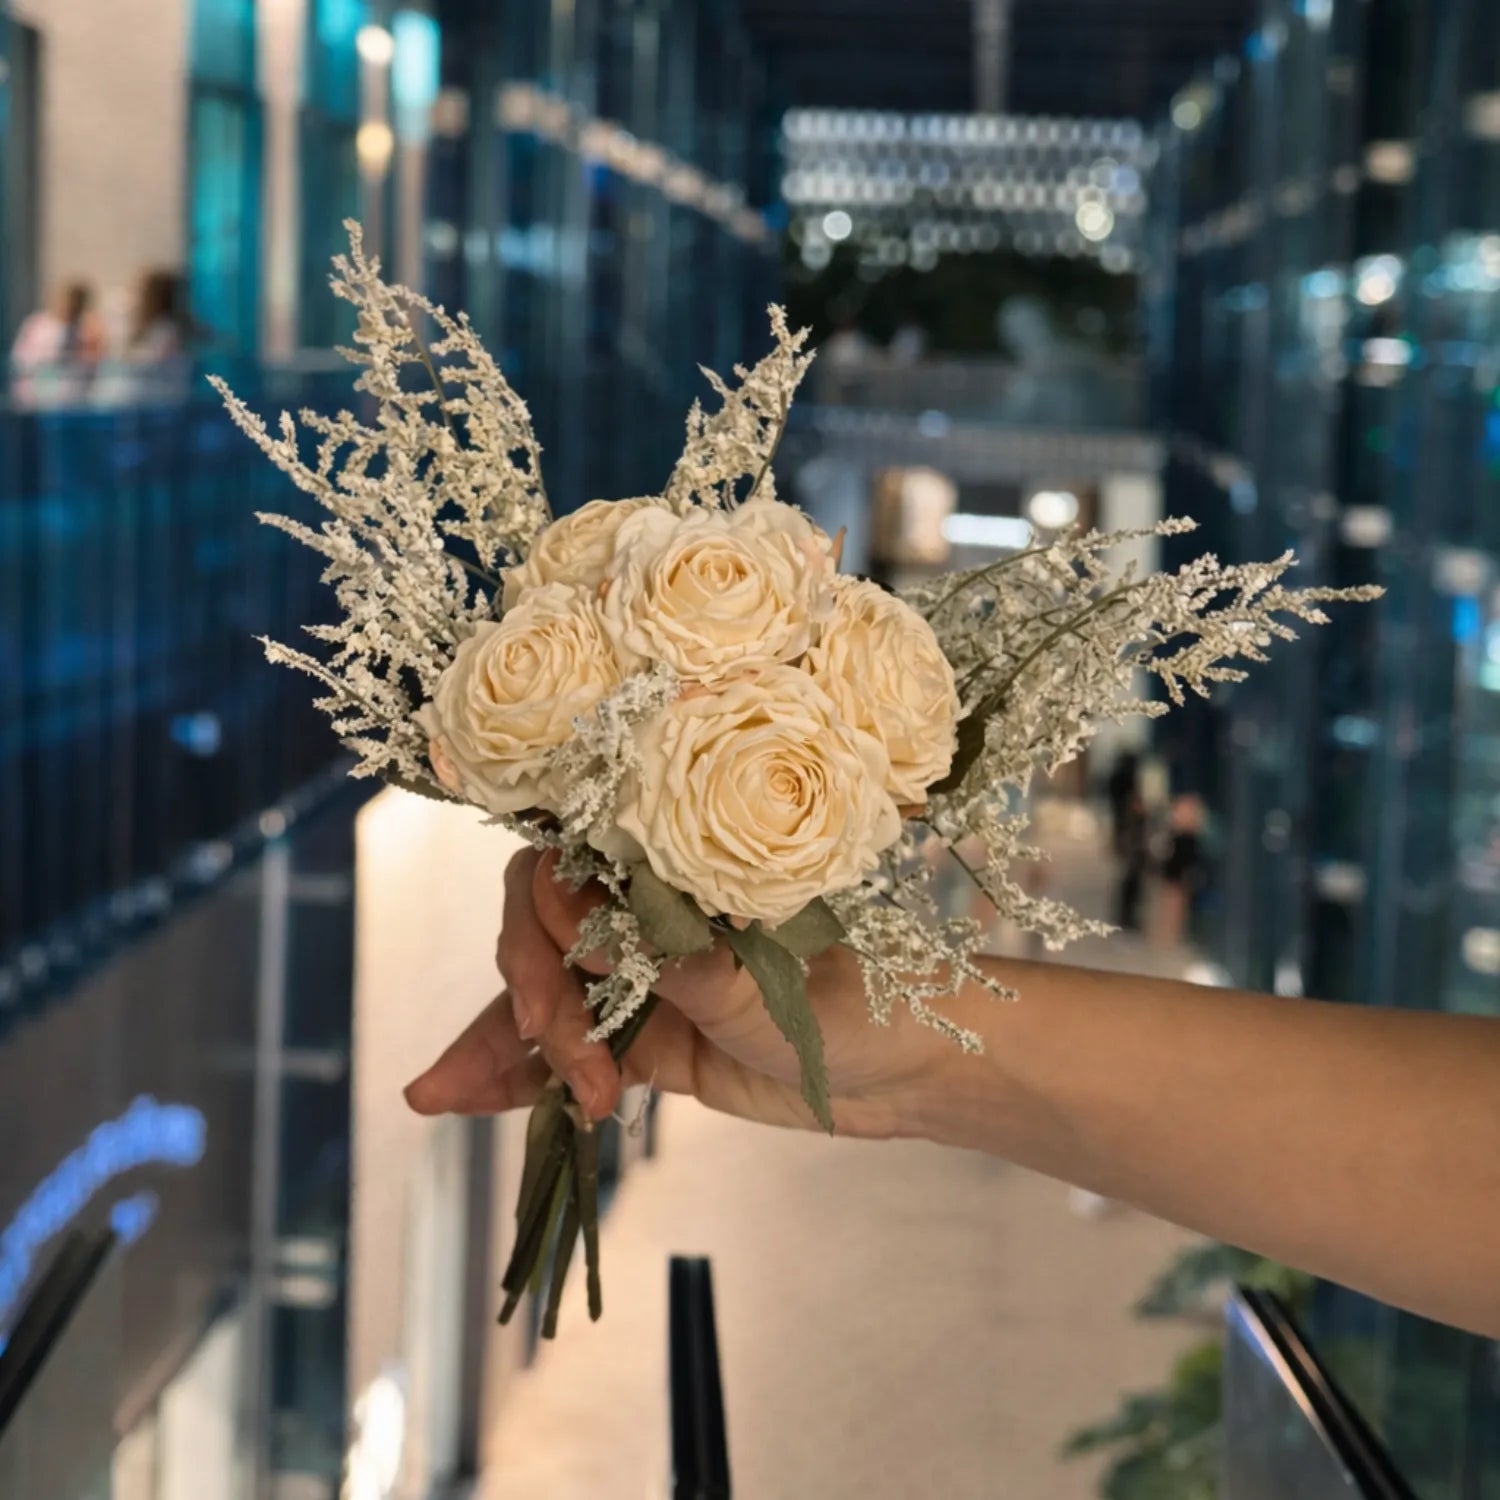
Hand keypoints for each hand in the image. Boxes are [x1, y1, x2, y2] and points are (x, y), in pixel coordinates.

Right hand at [404, 846, 958, 1135]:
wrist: (909, 1071)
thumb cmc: (861, 998)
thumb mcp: (770, 982)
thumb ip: (682, 963)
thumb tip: (594, 935)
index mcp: (679, 873)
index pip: (575, 864)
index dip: (549, 911)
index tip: (566, 962)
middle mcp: (650, 917)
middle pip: (542, 933)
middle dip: (536, 991)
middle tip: (558, 1046)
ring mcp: (643, 982)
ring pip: (542, 1002)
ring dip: (497, 1044)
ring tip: (442, 1094)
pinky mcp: (646, 1044)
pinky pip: (565, 1057)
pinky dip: (515, 1077)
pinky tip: (457, 1097)